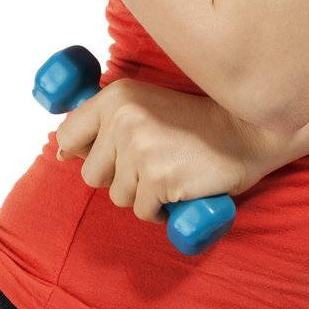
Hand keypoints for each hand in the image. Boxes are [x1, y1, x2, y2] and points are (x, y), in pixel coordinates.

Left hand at [53, 77, 276, 223]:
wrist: (246, 131)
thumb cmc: (195, 123)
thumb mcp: (145, 105)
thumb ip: (106, 121)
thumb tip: (61, 153)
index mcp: (116, 96)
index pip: (67, 135)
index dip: (84, 152)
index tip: (111, 155)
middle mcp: (124, 118)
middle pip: (91, 174)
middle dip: (119, 177)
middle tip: (153, 161)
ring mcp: (141, 149)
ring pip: (118, 196)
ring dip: (143, 194)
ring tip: (171, 171)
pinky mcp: (159, 179)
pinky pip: (143, 212)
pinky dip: (161, 209)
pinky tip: (181, 187)